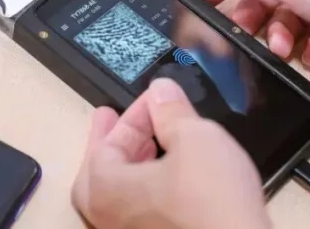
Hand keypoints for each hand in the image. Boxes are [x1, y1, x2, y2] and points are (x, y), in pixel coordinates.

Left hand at [71, 78, 270, 228]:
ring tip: (150, 147)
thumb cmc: (211, 202)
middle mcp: (108, 219)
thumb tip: (162, 93)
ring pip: (119, 198)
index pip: (105, 143)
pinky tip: (171, 180)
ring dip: (132, 167)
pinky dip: (148, 191)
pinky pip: (140, 214)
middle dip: (114, 144)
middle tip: (116, 120)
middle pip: (98, 175)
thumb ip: (172, 112)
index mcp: (105, 189)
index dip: (133, 114)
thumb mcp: (195, 137)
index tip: (154, 99)